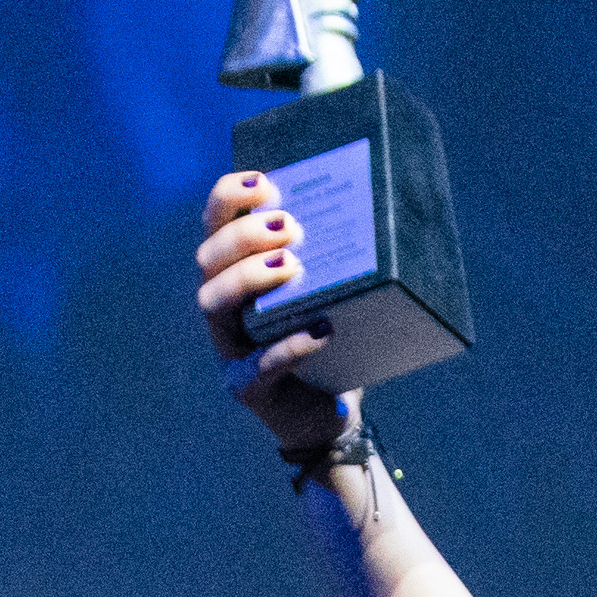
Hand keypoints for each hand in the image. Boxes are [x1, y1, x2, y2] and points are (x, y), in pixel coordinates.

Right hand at [196, 174, 347, 455]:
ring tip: (292, 267)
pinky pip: (257, 367)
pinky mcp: (245, 387)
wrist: (330, 412)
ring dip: (248, 278)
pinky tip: (322, 331)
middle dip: (244, 235)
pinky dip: (289, 346)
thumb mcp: (333, 290)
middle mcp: (222, 306)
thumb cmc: (332, 338)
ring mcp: (229, 347)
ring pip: (213, 303)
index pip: (215, 223)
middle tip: (290, 228)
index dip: (229, 197)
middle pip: (208, 258)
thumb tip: (388, 200)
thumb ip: (337, 254)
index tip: (265, 183)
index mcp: (235, 272)